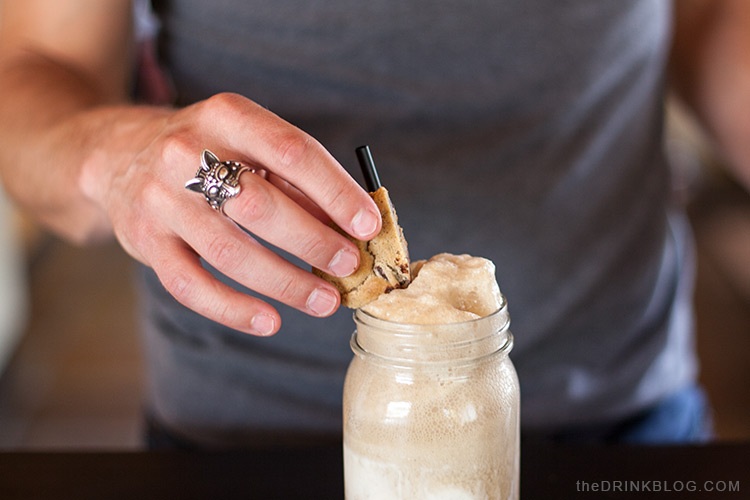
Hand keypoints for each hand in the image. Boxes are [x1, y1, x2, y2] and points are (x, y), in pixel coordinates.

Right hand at [84, 93, 381, 335]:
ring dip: (285, 282)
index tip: (369, 225)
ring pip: (229, 252)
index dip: (336, 192)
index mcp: (227, 116)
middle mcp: (186, 152)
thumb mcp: (247, 140)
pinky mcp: (144, 241)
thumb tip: (351, 226)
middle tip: (351, 265)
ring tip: (325, 300)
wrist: (118, 154)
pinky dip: (233, 309)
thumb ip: (295, 178)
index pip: (292, 151)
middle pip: (260, 205)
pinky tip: (270, 321)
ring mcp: (160, 199)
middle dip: (315, 241)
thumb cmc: (206, 150)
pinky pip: (191, 285)